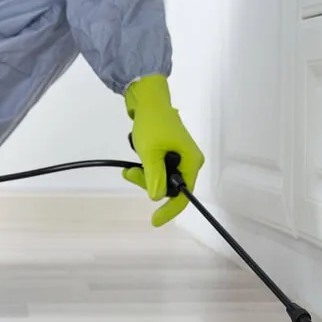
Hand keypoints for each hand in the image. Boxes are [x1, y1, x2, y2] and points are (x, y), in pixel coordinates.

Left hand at [122, 75, 203, 226]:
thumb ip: (154, 176)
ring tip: (129, 168)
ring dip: (144, 176)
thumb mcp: (150, 152)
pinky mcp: (170, 152)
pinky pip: (160, 168)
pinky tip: (137, 159)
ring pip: (162, 178)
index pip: (183, 194)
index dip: (170, 210)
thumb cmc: (152, 124)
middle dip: (149, 184)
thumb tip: (158, 198)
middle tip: (129, 174)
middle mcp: (190, 161)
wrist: (148, 100)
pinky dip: (147, 168)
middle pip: (171, 187)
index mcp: (191, 161)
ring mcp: (180, 156)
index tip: (154, 221)